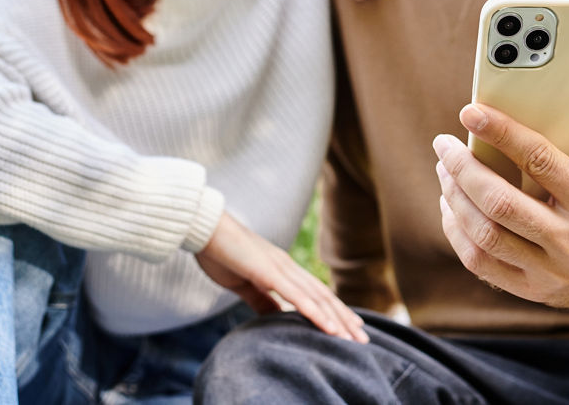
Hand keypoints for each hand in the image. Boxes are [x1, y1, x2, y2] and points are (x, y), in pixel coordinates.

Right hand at [195, 212, 367, 341]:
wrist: (205, 229)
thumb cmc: (221, 254)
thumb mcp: (244, 284)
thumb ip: (261, 300)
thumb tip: (277, 317)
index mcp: (283, 269)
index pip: (316, 294)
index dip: (335, 311)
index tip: (350, 328)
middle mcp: (288, 267)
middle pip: (324, 297)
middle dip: (345, 319)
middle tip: (364, 340)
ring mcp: (281, 268)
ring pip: (317, 298)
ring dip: (337, 319)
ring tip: (353, 338)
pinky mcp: (269, 272)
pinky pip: (297, 296)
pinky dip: (316, 313)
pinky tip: (330, 328)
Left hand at [431, 74, 568, 308]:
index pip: (541, 162)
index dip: (502, 134)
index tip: (471, 113)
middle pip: (501, 203)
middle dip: (463, 169)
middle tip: (445, 144)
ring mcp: (551, 272)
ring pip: (485, 234)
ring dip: (455, 198)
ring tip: (445, 170)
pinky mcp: (533, 290)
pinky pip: (481, 262)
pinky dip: (458, 231)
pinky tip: (451, 206)